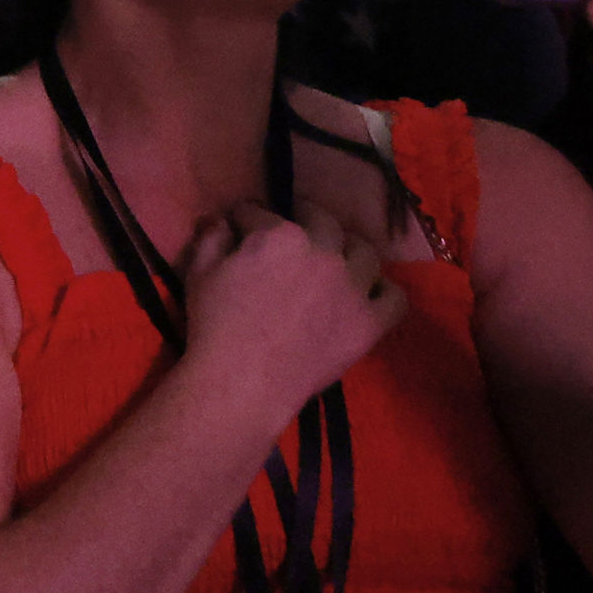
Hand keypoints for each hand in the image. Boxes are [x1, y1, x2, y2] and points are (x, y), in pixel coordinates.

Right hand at [179, 198, 407, 408]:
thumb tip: (219, 221)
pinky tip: (367, 293)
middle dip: (306, 215)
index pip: (261, 213)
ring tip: (338, 258)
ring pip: (365, 253)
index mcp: (280, 236)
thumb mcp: (198, 274)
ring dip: (349, 249)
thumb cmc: (215, 325)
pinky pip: (394, 296)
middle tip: (296, 228)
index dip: (247, 217)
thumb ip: (211, 239)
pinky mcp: (370, 322)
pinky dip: (382, 290)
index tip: (241, 224)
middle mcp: (325, 253)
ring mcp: (353, 288)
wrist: (245, 380)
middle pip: (324, 220)